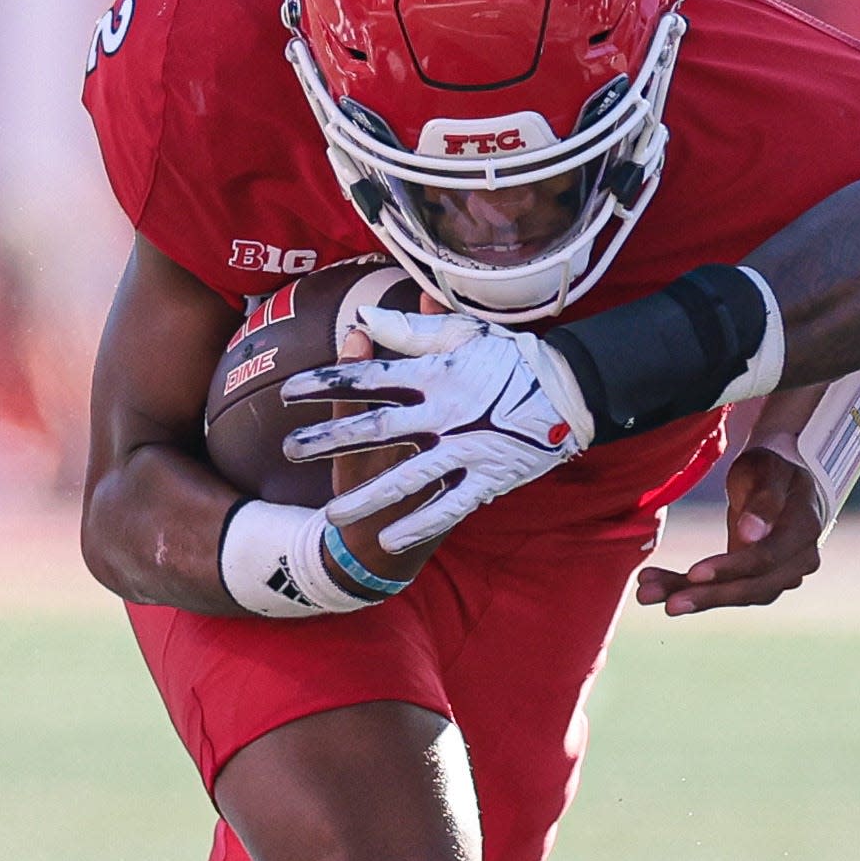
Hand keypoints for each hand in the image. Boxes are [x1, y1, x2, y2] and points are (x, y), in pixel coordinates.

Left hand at [285, 299, 596, 550]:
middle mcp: (444, 413)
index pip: (369, 377)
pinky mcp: (487, 478)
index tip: (289, 392)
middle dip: (330, 441)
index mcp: (435, 374)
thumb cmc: (511, 359)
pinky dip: (420, 523)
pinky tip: (389, 539)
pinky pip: (449, 506)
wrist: (570, 392)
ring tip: (331, 515)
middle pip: (375, 428)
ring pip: (406, 477)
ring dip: (367, 499)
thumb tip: (363, 320)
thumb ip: (410, 332)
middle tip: (290, 451)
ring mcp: (465, 449)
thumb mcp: (463, 336)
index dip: (326, 383)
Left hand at [636, 442, 826, 615]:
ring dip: (692, 597)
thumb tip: (752, 534)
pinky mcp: (755, 579)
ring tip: (647, 594)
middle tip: (668, 604)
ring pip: (736, 594)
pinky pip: (724, 589)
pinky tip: (655, 587)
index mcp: (804, 529)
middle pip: (753, 587)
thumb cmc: (772, 467)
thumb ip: (764, 499)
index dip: (730, 568)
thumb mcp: (767, 470)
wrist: (780, 477)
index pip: (766, 559)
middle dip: (708, 596)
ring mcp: (780, 574)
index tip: (693, 573)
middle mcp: (798, 561)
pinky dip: (689, 589)